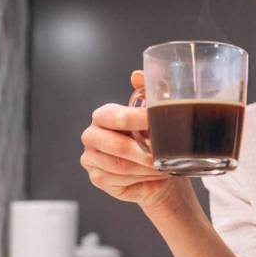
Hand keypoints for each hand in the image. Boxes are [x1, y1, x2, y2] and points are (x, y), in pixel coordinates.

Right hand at [79, 71, 190, 212]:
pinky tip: (154, 177)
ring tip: (164, 167)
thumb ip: (146, 92)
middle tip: (164, 156)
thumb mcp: (153, 114)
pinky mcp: (97, 178)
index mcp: (102, 115)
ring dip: (146, 169)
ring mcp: (91, 159)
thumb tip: (136, 75)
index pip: (115, 117)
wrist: (153, 170)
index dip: (139, 121)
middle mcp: (91, 136)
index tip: (159, 124)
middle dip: (146, 153)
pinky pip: (120, 181)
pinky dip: (142, 180)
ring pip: (121, 166)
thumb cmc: (152, 139)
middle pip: (118, 146)